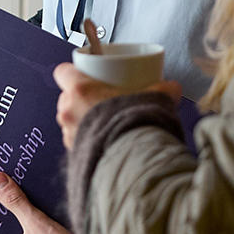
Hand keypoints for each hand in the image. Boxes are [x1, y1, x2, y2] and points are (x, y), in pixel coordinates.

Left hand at [53, 64, 180, 148]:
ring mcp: (69, 134)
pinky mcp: (74, 154)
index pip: (62, 71)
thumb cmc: (137, 126)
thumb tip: (171, 88)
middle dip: (80, 98)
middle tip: (102, 100)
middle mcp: (68, 111)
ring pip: (69, 121)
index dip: (74, 72)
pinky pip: (76, 142)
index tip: (86, 75)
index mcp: (80, 90)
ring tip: (104, 123)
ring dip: (82, 120)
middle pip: (66, 97)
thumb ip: (161, 89)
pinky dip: (87, 141)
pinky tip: (105, 141)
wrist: (135, 161)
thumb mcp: (155, 98)